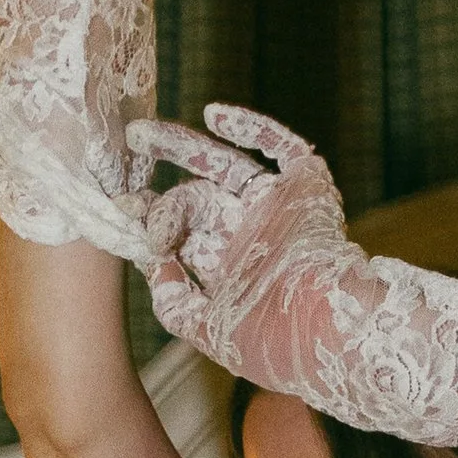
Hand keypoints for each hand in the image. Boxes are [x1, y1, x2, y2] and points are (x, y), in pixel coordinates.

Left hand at [132, 107, 365, 378]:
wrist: (333, 328)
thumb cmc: (276, 342)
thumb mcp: (212, 334)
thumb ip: (177, 305)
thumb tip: (150, 265)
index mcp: (230, 270)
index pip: (183, 235)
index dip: (151, 223)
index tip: (123, 214)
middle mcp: (250, 234)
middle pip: (196, 199)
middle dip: (161, 197)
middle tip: (129, 191)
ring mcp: (276, 207)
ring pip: (224, 165)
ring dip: (182, 146)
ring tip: (140, 134)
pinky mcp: (306, 185)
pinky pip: (279, 147)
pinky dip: (250, 128)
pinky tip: (213, 115)